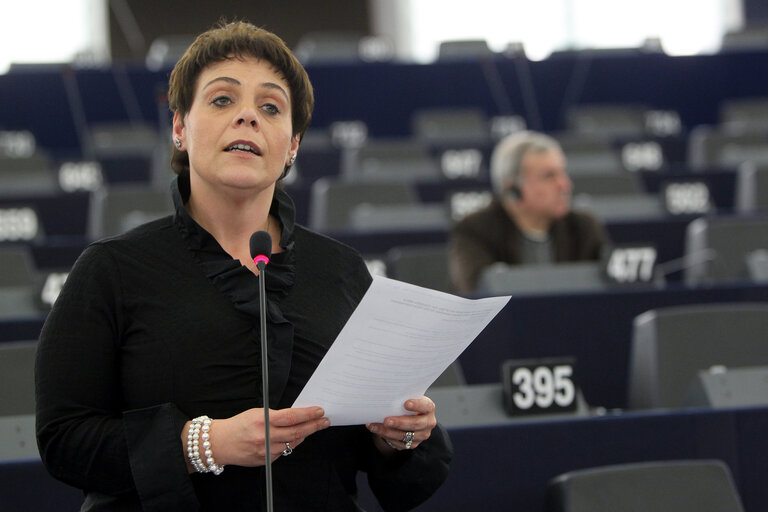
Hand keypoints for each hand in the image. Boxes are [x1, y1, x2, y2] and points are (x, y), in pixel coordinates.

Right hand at [189, 407, 329, 468]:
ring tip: (312, 428)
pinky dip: (291, 443)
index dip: (308, 414)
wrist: (220, 443)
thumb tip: (297, 416)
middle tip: (324, 421)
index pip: (292, 417)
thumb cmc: (239, 425)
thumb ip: (276, 415)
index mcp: (263, 420)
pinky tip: (294, 437)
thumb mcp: (257, 413)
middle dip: (314, 426)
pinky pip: (284, 452)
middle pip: (297, 431)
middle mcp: (265, 436)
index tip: (319, 411)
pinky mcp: (266, 461)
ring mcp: (266, 451)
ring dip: (305, 435)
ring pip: (292, 443)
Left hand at [365, 396, 436, 453]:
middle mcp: (428, 423)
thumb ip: (401, 398)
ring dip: (387, 431)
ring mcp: (421, 435)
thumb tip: (386, 396)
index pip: (426, 406)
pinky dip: (386, 437)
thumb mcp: (407, 398)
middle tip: (386, 420)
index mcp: (428, 408)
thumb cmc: (406, 404)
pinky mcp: (413, 444)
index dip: (417, 405)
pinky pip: (399, 443)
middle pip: (415, 424)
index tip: (406, 403)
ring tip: (374, 426)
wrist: (408, 417)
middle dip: (399, 422)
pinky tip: (376, 430)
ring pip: (404, 436)